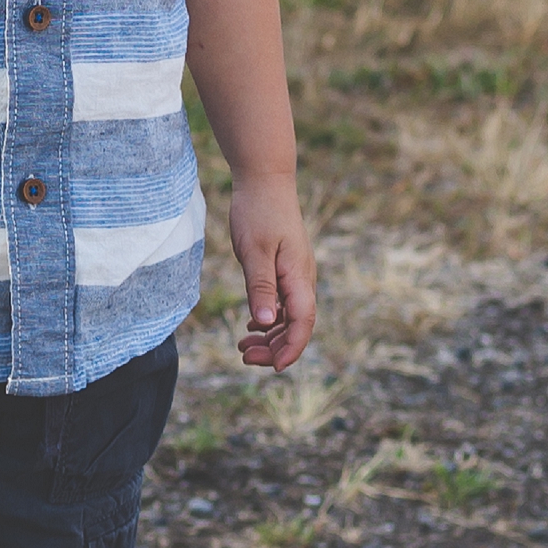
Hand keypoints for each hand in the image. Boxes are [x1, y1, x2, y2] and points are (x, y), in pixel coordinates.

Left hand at [227, 176, 315, 370]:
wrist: (265, 180)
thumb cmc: (258, 212)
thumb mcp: (255, 251)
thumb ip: (261, 287)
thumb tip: (267, 323)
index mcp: (299, 277)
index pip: (303, 323)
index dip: (291, 349)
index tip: (273, 367)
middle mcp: (302, 279)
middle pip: (297, 325)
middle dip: (275, 347)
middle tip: (245, 357)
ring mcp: (295, 274)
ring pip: (290, 316)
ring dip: (271, 336)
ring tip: (244, 348)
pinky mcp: (285, 268)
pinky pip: (283, 303)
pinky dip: (269, 319)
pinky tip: (252, 325)